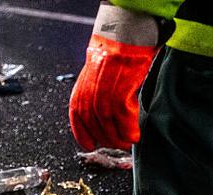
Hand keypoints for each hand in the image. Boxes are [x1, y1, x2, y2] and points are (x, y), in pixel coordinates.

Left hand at [69, 3, 158, 150]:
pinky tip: (135, 135)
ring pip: (108, 123)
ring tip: (127, 143)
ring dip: (118, 137)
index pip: (77, 115)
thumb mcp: (99, 70)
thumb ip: (96, 89)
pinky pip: (123, 116)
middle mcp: (90, 89)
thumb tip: (102, 110)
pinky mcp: (121, 88)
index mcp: (82, 86)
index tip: (89, 145)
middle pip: (93, 122)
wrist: (128, 31)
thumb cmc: (118, 49)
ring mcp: (104, 89)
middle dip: (105, 138)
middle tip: (117, 145)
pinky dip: (129, 129)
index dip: (82, 133)